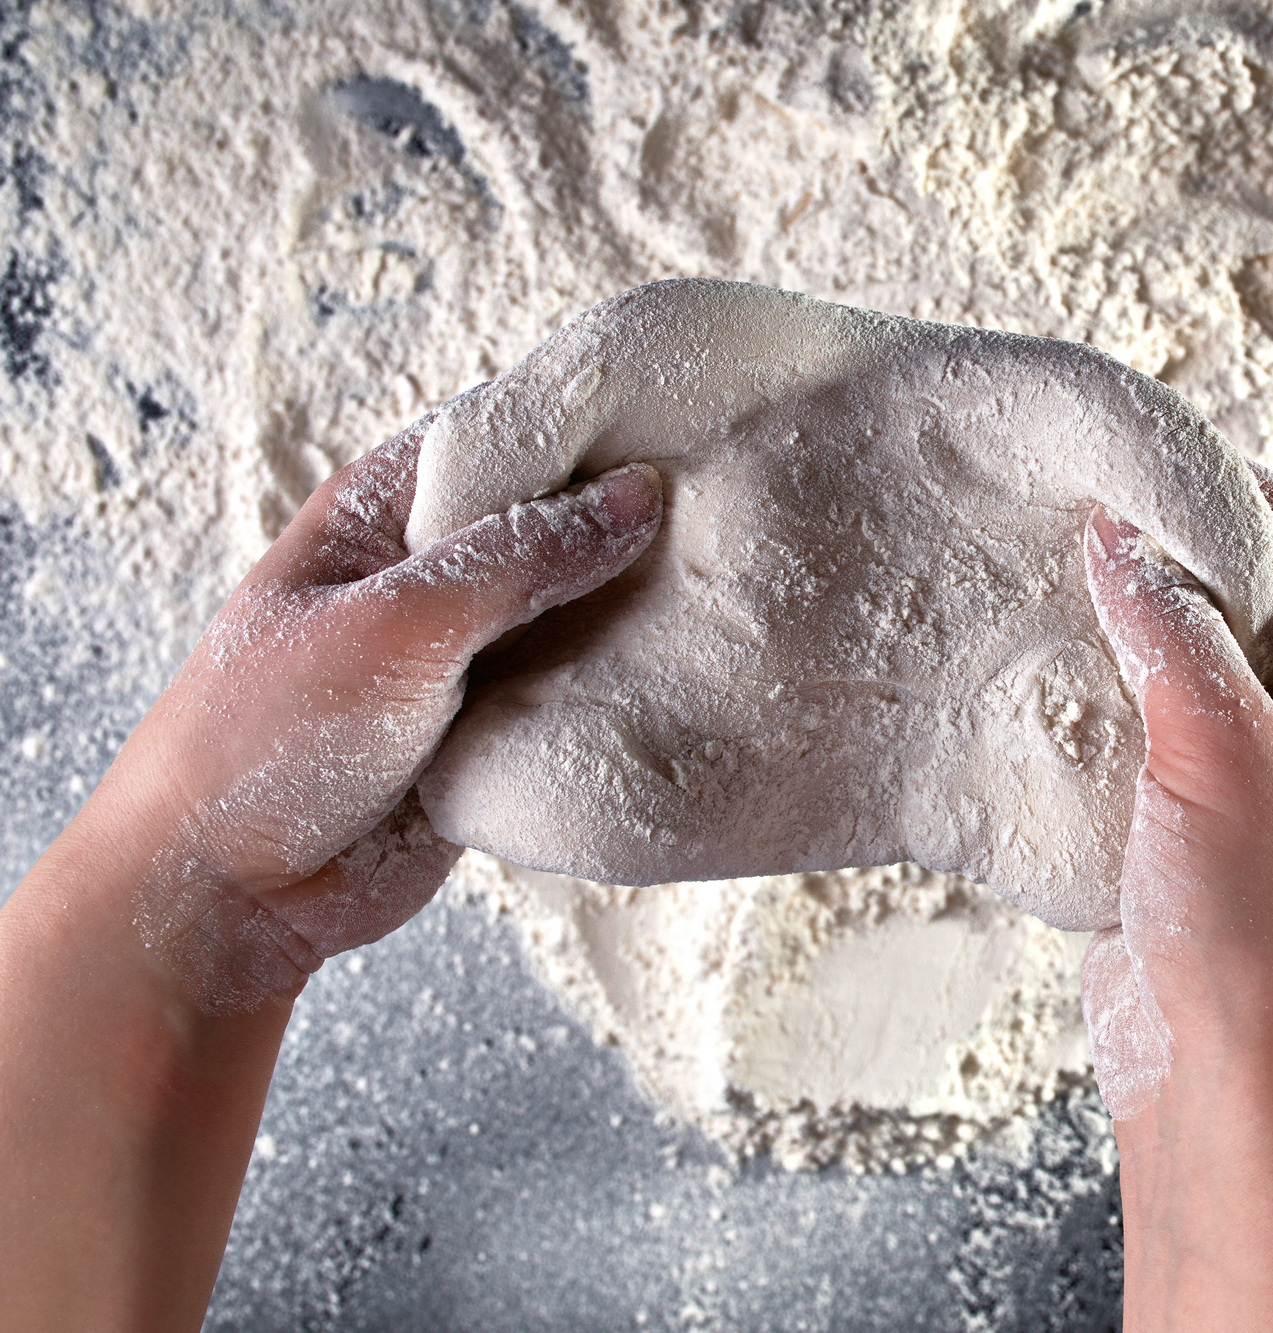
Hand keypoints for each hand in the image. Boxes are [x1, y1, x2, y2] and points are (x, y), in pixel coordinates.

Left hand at [0, 420, 661, 1331]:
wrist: (228, 899)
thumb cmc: (266, 740)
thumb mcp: (397, 624)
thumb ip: (521, 557)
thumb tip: (638, 496)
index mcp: (383, 511)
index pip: (503, 437)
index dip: (588, 430)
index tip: (686, 429)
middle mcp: (429, 572)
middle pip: (550, 525)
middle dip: (627, 527)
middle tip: (731, 520)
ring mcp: (464, 653)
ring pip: (573, 612)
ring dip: (633, 613)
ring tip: (729, 594)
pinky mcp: (492, 728)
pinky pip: (573, 692)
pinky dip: (619, 688)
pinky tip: (689, 674)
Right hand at [1082, 464, 1272, 1328]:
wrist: (1224, 1087)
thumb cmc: (1259, 933)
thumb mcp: (1219, 752)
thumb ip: (1170, 630)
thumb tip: (1116, 533)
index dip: (1247, 494)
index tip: (1157, 457)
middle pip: (1259, 602)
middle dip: (1179, 556)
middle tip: (1091, 510)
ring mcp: (1262, 782)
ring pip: (1198, 666)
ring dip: (1135, 626)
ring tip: (1054, 576)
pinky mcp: (1197, 827)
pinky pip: (1156, 731)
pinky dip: (1108, 696)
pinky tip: (1045, 669)